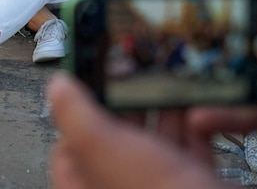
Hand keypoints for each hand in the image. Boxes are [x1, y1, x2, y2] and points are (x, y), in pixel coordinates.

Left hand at [49, 73, 221, 188]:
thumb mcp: (102, 146)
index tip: (88, 86)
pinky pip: (193, 149)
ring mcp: (159, 187)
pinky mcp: (195, 183)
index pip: (68, 148)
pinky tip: (199, 114)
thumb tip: (57, 87)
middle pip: (116, 140)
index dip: (76, 115)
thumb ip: (75, 114)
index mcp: (87, 186)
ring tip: (167, 85)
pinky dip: (198, 128)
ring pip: (156, 141)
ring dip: (164, 111)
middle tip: (132, 78)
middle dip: (128, 106)